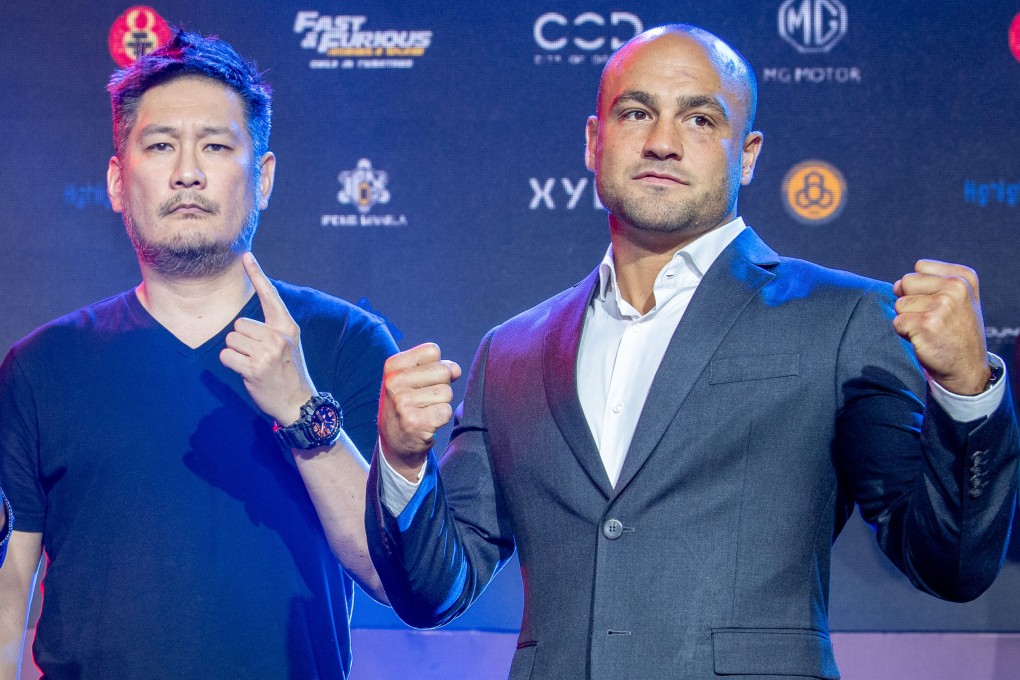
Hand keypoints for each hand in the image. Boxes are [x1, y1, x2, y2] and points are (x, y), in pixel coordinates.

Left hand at [220, 253, 315, 423]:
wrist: (297, 402)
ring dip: (236, 353)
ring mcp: (267, 352)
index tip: (246, 256)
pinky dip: (231, 365)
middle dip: (241, 340)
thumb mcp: (287, 344)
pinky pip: (226, 356)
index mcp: (287, 326)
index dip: (257, 275)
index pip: (269, 296)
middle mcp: (278, 336)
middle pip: (238, 324)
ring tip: (253, 365)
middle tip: (257, 356)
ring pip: (230, 339)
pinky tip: (247, 373)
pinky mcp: (254, 367)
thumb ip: (272, 329)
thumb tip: (244, 322)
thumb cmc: (287, 371)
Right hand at [379, 343, 460, 477]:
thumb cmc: (408, 402)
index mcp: (392, 366)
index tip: (423, 379)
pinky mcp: (414, 422)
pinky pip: (446, 411)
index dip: (436, 365)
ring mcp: (403, 403)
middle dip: (442, 384)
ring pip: (447, 392)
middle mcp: (394, 382)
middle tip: (425, 398)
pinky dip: (442, 417)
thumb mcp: (412, 378)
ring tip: (425, 410)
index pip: (432, 350)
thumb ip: (435, 366)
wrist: (394, 440)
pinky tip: (427, 421)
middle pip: (443, 371)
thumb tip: (456, 370)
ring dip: (442, 403)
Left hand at [893, 259, 989, 394]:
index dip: (919, 287)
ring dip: (907, 319)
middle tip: (930, 319)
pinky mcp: (926, 324)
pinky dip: (904, 333)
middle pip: (905, 282)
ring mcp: (941, 305)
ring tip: (929, 330)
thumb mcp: (958, 300)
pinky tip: (924, 339)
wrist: (966, 368)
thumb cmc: (956, 332)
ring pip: (899, 304)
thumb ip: (931, 283)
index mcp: (963, 277)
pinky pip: (897, 322)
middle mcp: (956, 287)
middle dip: (910, 301)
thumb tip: (896, 284)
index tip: (937, 304)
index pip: (920, 267)